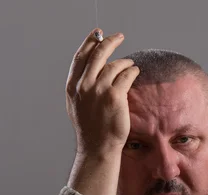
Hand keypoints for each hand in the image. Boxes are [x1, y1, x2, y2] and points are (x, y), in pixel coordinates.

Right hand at [65, 29, 139, 154]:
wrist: (98, 147)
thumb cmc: (90, 128)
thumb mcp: (76, 105)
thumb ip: (80, 86)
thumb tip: (90, 69)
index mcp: (72, 86)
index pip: (81, 57)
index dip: (90, 42)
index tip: (98, 34)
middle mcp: (84, 86)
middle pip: (98, 54)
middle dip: (109, 41)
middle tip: (119, 36)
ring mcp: (99, 90)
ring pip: (114, 64)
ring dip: (125, 61)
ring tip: (130, 64)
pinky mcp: (115, 97)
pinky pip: (126, 75)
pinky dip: (132, 71)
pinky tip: (135, 71)